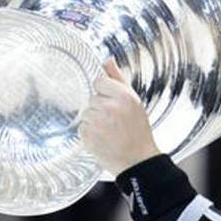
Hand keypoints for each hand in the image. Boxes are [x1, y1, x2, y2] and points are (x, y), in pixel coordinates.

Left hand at [80, 60, 160, 175]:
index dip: (106, 93)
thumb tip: (107, 59)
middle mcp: (110, 107)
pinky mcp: (89, 136)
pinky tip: (103, 139)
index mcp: (124, 96)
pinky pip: (82, 128)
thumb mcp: (134, 101)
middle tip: (115, 122)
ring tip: (109, 131)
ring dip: (94, 121)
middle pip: (92, 98)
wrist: (137, 160)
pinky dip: (90, 134)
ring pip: (86, 113)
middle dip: (101, 108)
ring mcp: (98, 123)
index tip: (114, 104)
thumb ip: (118, 78)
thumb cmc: (137, 130)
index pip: (99, 82)